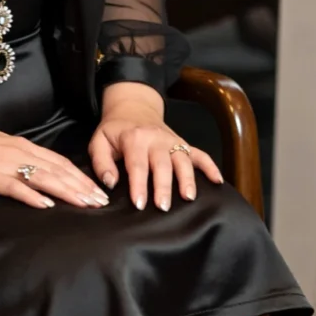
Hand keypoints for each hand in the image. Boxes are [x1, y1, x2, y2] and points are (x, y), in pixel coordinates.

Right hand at [0, 111, 108, 209]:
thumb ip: (14, 158)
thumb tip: (32, 173)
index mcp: (19, 145)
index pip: (57, 161)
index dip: (80, 176)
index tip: (97, 190)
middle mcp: (16, 152)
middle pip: (57, 169)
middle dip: (82, 186)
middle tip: (102, 201)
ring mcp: (3, 163)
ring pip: (43, 177)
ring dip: (67, 191)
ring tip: (86, 204)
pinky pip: (15, 186)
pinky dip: (32, 195)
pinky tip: (47, 205)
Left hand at [89, 91, 222, 209]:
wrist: (132, 108)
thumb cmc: (114, 131)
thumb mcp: (98, 141)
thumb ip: (101, 163)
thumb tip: (110, 183)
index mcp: (134, 138)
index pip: (137, 165)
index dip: (139, 185)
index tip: (139, 204)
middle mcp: (156, 139)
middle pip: (162, 164)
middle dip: (164, 186)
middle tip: (163, 207)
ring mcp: (173, 141)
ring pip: (183, 160)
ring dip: (187, 179)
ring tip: (188, 198)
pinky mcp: (183, 143)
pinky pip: (200, 154)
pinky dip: (210, 166)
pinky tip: (217, 181)